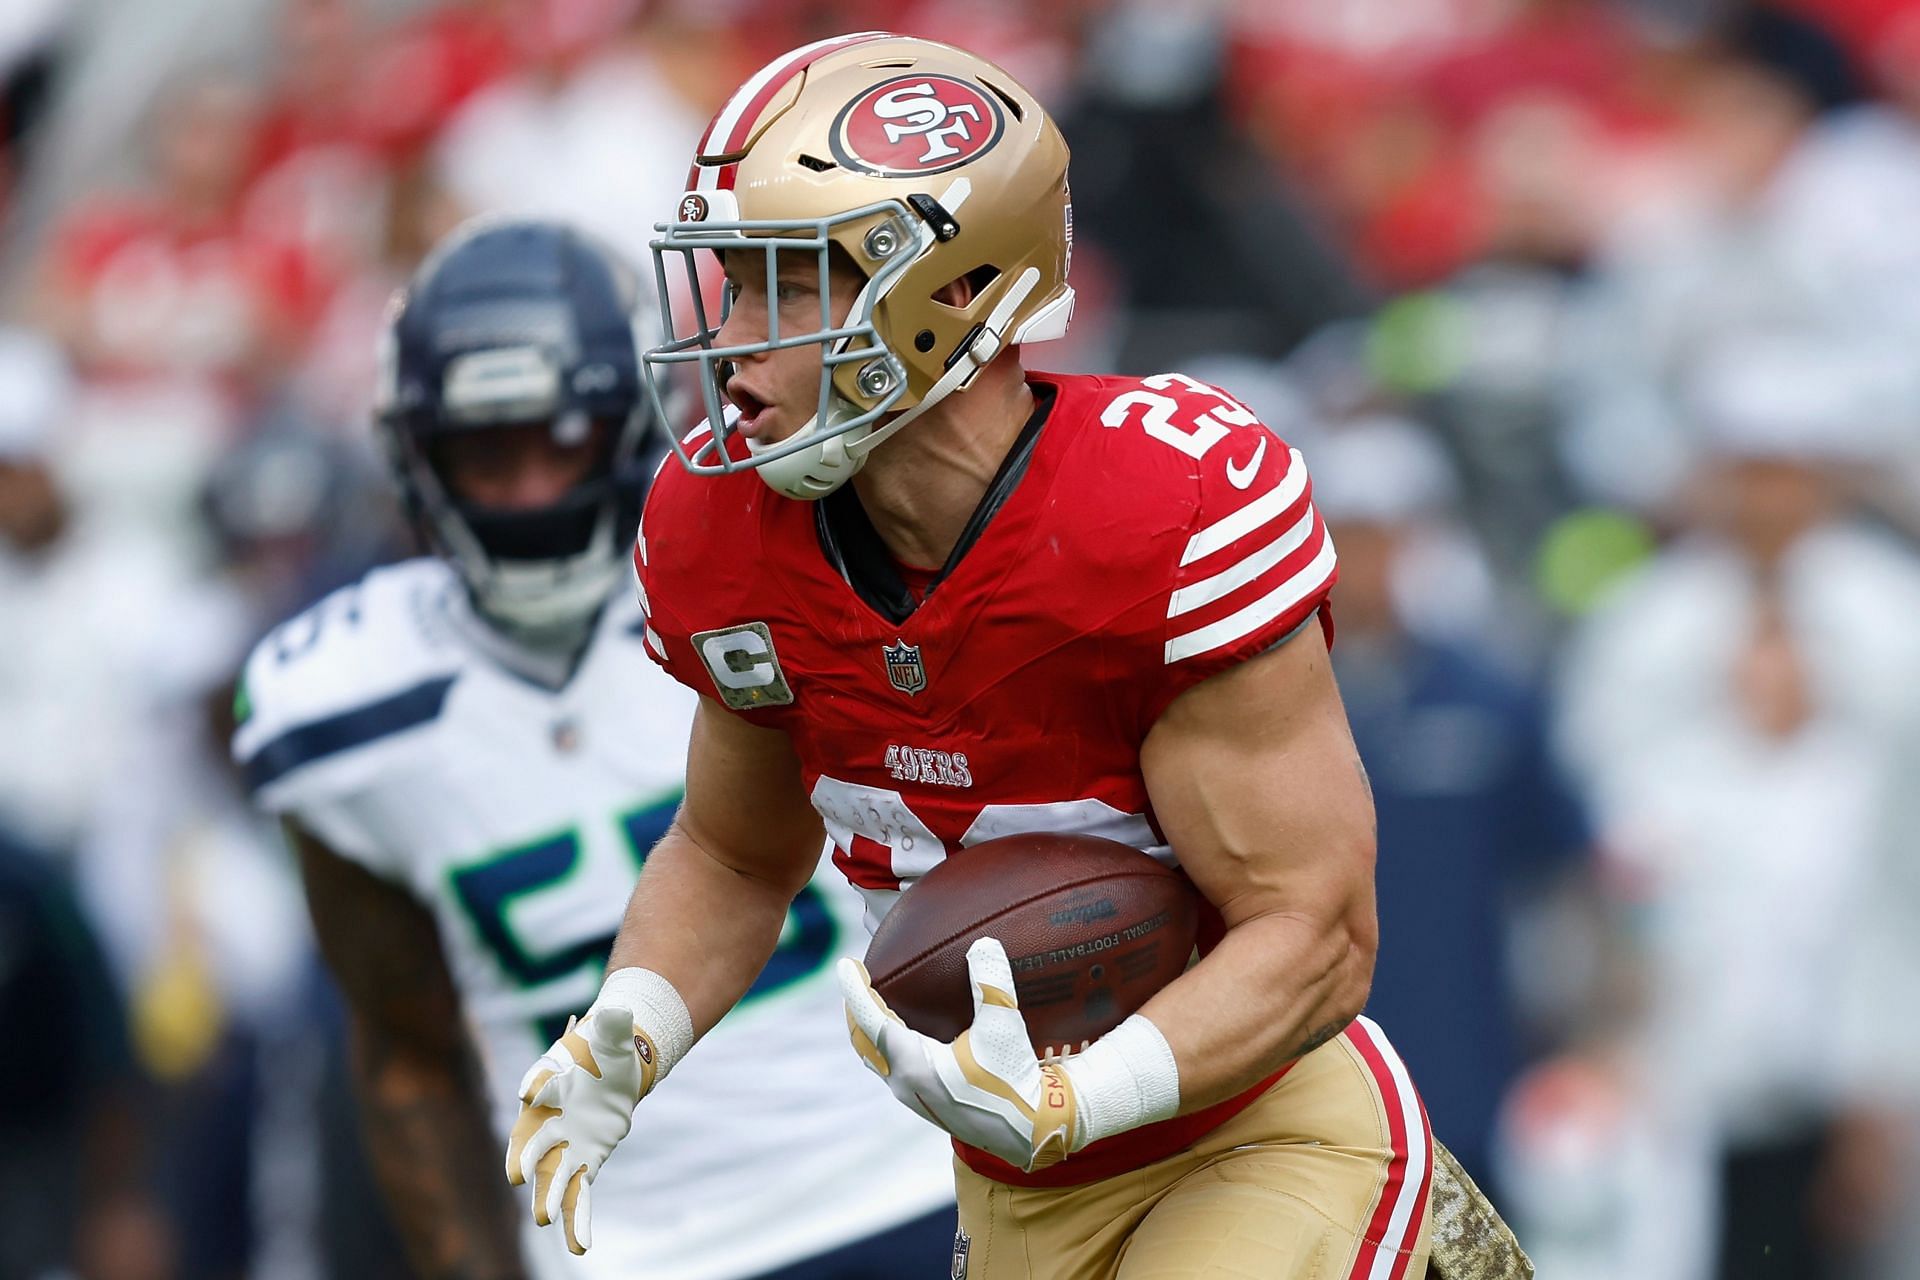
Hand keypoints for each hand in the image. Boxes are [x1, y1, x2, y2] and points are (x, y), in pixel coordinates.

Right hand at [504, 1007, 657, 1253]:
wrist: (617, 1067)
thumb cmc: (606, 1049)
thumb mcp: (612, 1034)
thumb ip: (613, 1026)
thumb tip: (618, 1013)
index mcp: (553, 1086)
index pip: (541, 1087)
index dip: (538, 1090)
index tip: (531, 1094)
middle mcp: (552, 1120)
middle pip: (536, 1142)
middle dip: (528, 1159)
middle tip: (519, 1177)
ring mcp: (568, 1145)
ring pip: (555, 1176)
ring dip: (550, 1198)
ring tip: (546, 1221)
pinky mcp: (587, 1160)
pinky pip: (580, 1193)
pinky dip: (578, 1218)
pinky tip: (580, 1245)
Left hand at [838, 937, 1080, 1171]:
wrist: (1031, 1131)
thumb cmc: (1015, 1080)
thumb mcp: (1004, 1026)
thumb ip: (992, 981)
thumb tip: (983, 944)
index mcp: (913, 1065)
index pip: (870, 1020)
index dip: (855, 989)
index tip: (847, 963)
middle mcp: (904, 1083)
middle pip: (863, 1039)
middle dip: (856, 1007)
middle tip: (858, 975)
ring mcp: (912, 1095)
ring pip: (875, 1055)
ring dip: (869, 1026)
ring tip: (875, 998)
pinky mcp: (925, 1100)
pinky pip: (891, 1066)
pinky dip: (886, 1041)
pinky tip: (905, 1028)